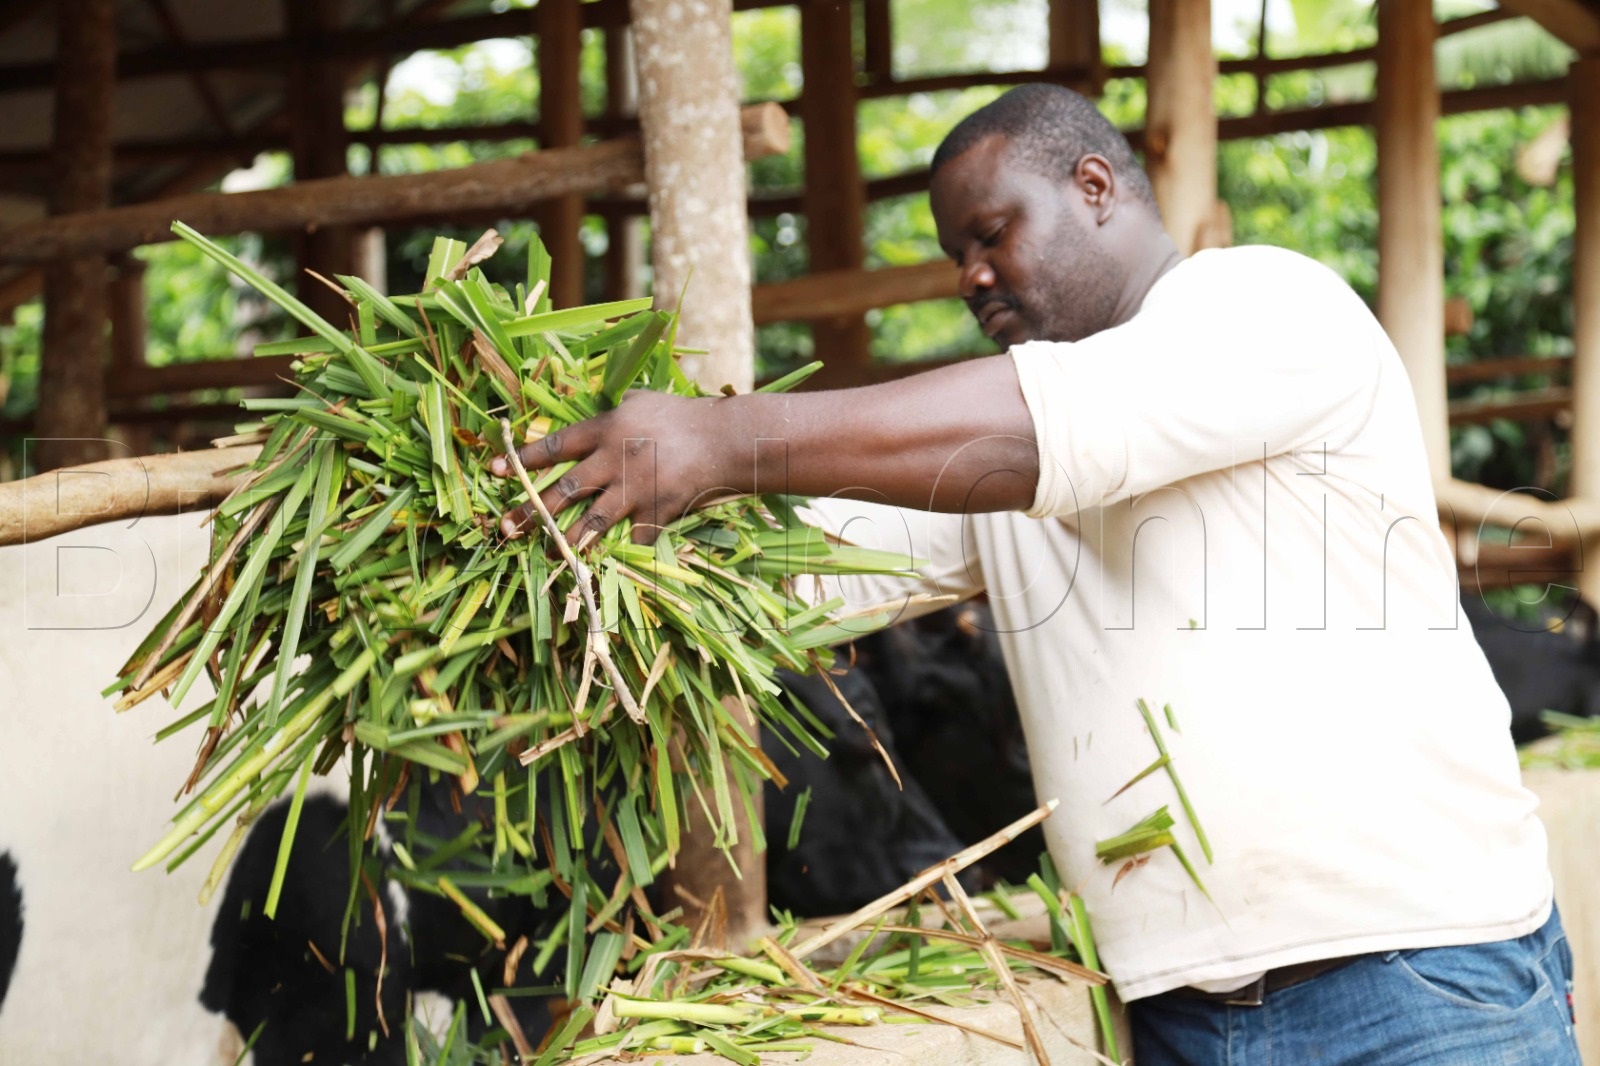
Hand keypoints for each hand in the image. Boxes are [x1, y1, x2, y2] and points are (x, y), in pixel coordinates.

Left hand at [489, 391, 746, 544]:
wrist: (725, 439)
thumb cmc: (684, 415)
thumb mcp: (642, 401)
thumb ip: (615, 411)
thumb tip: (597, 412)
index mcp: (605, 430)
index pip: (554, 446)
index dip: (522, 460)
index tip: (494, 470)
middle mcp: (613, 461)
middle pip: (563, 490)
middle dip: (531, 511)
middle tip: (505, 527)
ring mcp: (634, 490)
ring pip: (592, 521)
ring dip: (567, 539)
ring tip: (548, 552)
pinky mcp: (657, 512)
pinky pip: (637, 535)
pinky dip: (630, 546)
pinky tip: (621, 557)